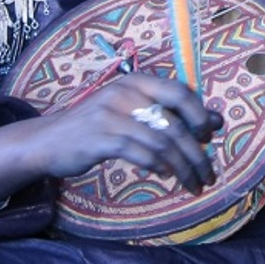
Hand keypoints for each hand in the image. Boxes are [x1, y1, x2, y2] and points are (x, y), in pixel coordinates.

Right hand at [26, 72, 221, 194]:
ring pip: (161, 142)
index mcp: (135, 81)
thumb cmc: (97, 124)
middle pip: (173, 122)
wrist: (49, 139)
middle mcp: (125, 92)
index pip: (179, 90)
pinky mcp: (101, 138)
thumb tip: (216, 120)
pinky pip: (141, 154)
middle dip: (196, 152)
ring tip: (192, 182)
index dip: (199, 114)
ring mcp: (111, 114)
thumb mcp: (133, 111)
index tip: (209, 136)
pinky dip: (158, 166)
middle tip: (208, 173)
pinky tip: (165, 175)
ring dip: (182, 166)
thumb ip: (169, 113)